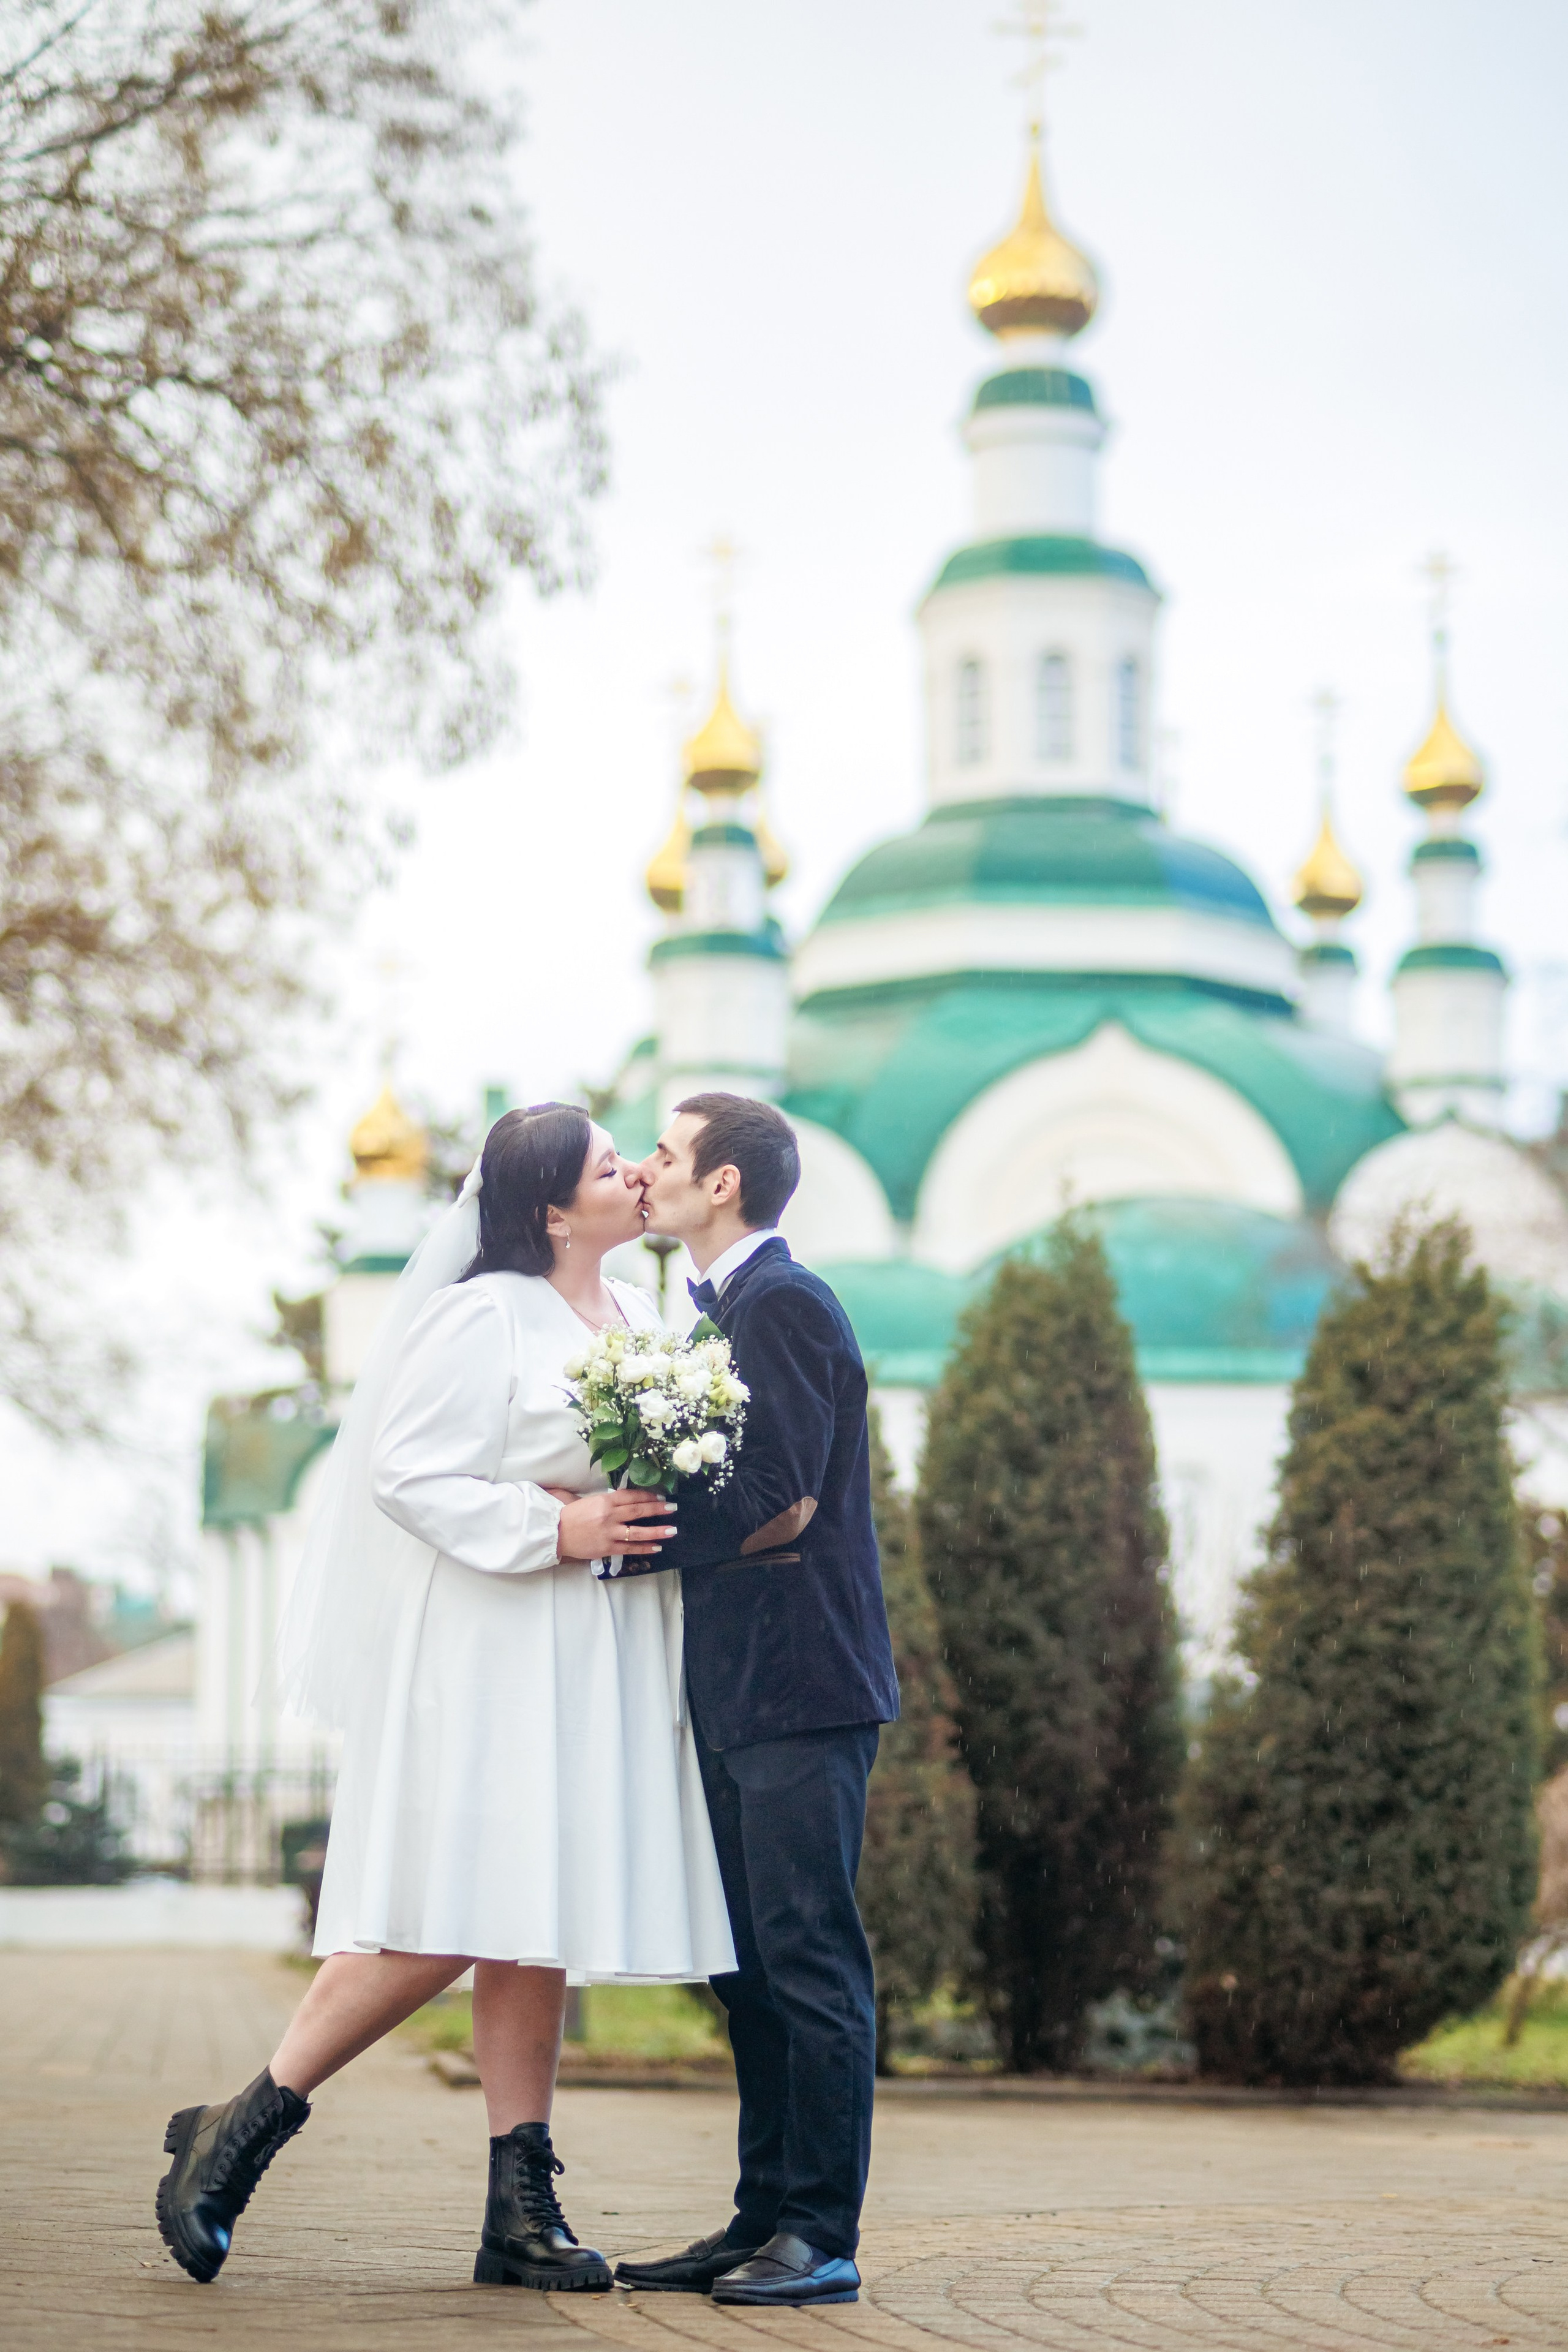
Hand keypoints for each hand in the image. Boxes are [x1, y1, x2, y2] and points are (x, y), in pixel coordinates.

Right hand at [555, 1487, 675, 1561]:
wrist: (556, 1533)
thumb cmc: (572, 1515)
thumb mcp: (591, 1501)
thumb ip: (610, 1500)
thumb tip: (629, 1498)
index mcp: (605, 1501)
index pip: (631, 1496)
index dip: (648, 1496)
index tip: (661, 1496)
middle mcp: (609, 1515)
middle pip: (638, 1511)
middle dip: (658, 1509)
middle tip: (673, 1508)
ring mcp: (609, 1533)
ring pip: (638, 1531)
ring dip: (657, 1531)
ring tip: (672, 1530)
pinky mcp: (607, 1548)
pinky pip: (630, 1548)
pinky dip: (644, 1548)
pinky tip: (657, 1547)